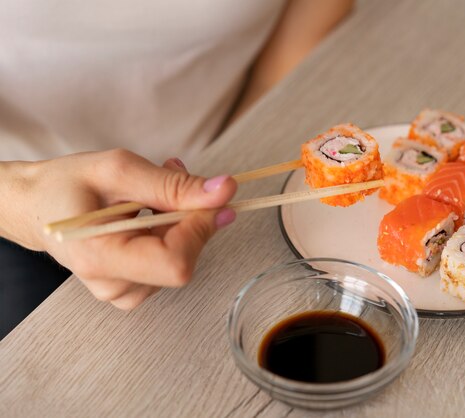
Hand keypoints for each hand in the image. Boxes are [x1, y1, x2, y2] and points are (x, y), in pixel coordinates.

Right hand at [1, 149, 236, 309]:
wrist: (36, 205)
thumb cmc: (66, 184)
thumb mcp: (118, 170)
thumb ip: (173, 185)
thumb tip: (224, 193)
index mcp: (99, 258)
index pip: (175, 262)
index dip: (200, 228)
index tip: (209, 195)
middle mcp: (112, 285)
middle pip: (182, 260)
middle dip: (190, 215)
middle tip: (173, 174)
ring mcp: (121, 291)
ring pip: (181, 258)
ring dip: (180, 219)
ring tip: (152, 190)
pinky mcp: (131, 288)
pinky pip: (170, 262)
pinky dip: (170, 233)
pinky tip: (149, 212)